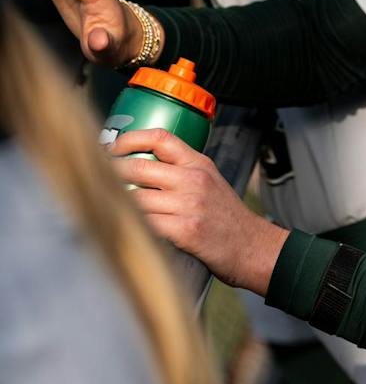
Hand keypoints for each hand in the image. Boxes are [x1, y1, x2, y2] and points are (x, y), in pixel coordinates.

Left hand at [109, 127, 288, 291]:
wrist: (252, 247)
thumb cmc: (228, 218)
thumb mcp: (210, 181)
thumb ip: (181, 171)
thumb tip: (139, 170)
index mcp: (198, 163)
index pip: (160, 137)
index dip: (130, 139)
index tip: (110, 148)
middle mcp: (193, 179)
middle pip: (139, 167)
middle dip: (110, 174)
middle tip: (95, 180)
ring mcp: (189, 204)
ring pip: (136, 198)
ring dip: (116, 204)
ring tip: (105, 207)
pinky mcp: (185, 230)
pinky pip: (145, 223)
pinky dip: (130, 225)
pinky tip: (124, 227)